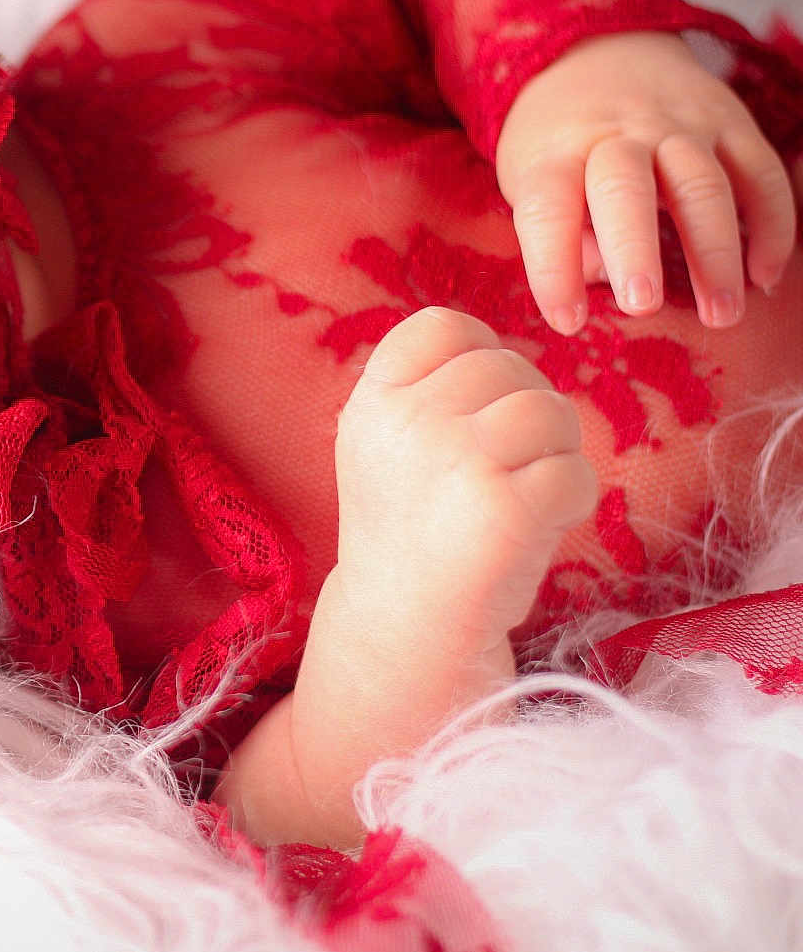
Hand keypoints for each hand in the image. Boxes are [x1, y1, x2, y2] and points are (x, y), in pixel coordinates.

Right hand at [334, 307, 595, 645]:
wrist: (402, 626)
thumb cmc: (413, 528)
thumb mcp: (386, 444)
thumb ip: (426, 390)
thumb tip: (503, 351)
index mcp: (374, 401)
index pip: (444, 326)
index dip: (480, 357)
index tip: (472, 413)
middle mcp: (407, 422)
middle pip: (509, 367)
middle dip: (524, 413)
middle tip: (500, 471)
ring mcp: (455, 461)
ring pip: (549, 411)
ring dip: (556, 453)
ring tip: (522, 496)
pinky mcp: (504, 509)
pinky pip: (576, 472)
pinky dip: (573, 500)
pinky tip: (537, 528)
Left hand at [496, 31, 798, 334]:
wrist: (597, 52)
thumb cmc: (558, 139)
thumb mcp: (530, 176)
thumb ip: (560, 229)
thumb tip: (594, 278)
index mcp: (555, 151)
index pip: (548, 209)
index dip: (553, 267)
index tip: (566, 320)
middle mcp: (618, 135)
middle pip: (626, 189)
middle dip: (635, 250)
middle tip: (642, 306)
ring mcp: (679, 126)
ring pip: (703, 185)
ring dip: (716, 253)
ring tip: (722, 314)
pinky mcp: (731, 124)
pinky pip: (761, 174)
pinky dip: (770, 226)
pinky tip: (763, 275)